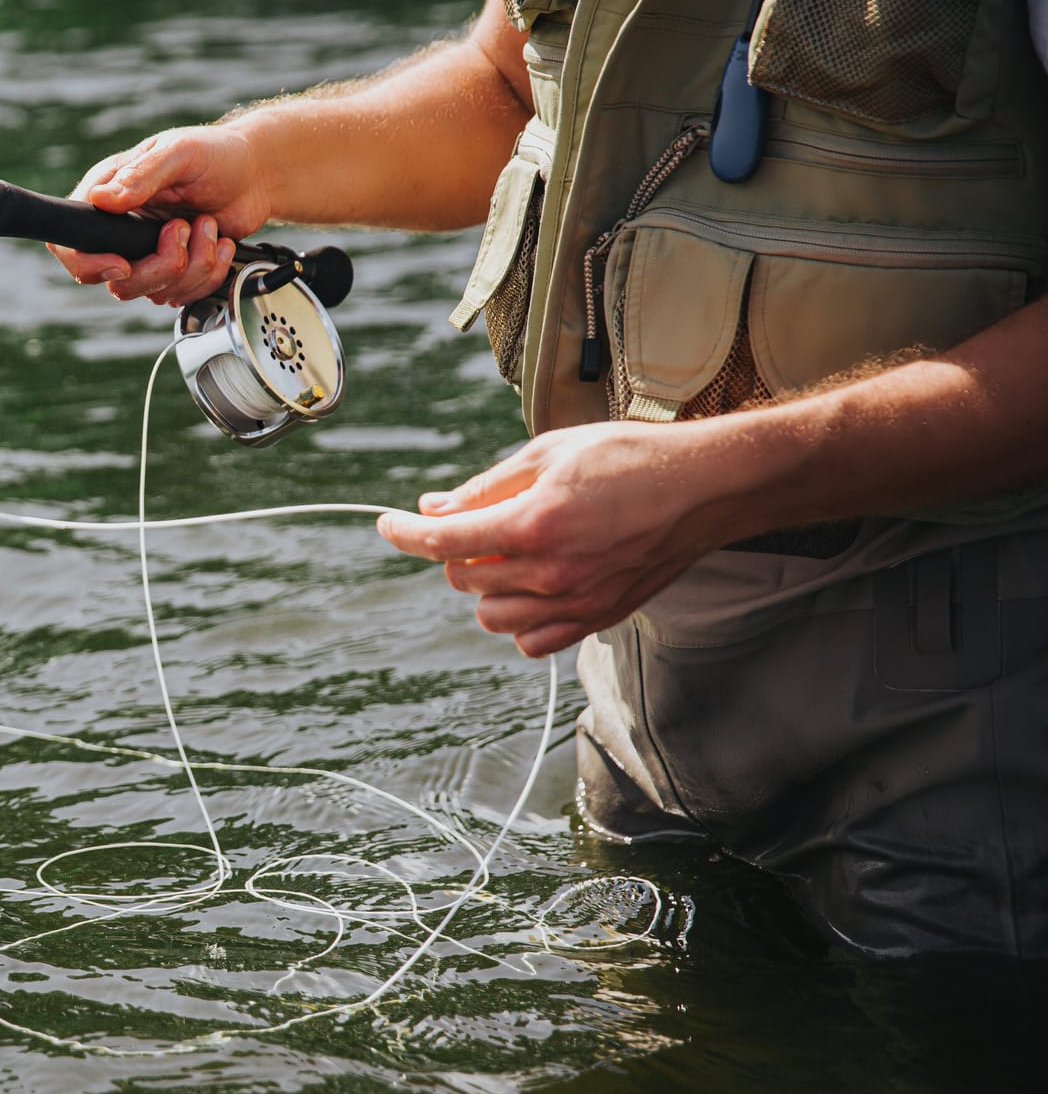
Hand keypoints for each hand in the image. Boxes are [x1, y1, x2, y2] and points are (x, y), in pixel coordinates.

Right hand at [48, 125, 274, 307]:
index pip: (69, 243)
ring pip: (153, 292)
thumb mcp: (179, 153)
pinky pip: (182, 295)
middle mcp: (121, 229)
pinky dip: (208, 274)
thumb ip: (141, 176)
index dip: (90, 263)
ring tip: (208, 226)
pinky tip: (219, 242)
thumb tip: (101, 199)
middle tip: (184, 229)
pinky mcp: (175, 270)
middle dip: (160, 266)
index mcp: (108, 195)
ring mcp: (148, 253)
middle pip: (117, 281)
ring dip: (193, 265)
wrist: (256, 175)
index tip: (124, 263)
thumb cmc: (216, 154)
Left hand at [374, 421, 755, 656]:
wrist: (705, 488)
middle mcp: (553, 571)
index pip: (444, 541)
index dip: (404, 532)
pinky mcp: (597, 618)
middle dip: (457, 550)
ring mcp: (576, 601)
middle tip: (482, 520)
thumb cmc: (633, 458)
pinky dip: (521, 620)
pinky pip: (532, 641)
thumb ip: (486, 487)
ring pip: (491, 617)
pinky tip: (534, 586)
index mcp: (536, 521)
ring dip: (486, 588)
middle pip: (462, 580)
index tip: (388, 524)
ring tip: (512, 553)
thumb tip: (434, 507)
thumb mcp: (550, 452)